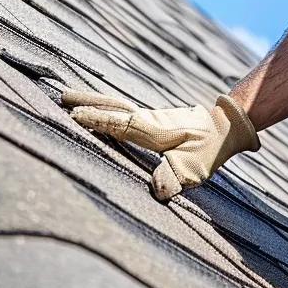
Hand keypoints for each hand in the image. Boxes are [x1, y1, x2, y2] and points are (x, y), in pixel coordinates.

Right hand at [62, 90, 258, 200]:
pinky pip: (125, 110)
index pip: (120, 124)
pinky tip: (101, 110)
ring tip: (71, 97)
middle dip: (88, 102)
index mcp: (154, 131)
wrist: (226, 127)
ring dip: (95, 101)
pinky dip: (108, 107)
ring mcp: (151, 116)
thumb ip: (175, 180)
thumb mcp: (195, 170)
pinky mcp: (154, 119)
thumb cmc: (209, 151)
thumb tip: (157, 192)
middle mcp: (149, 119)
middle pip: (114, 107)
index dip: (98, 120)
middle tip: (61, 96)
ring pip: (118, 106)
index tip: (74, 115)